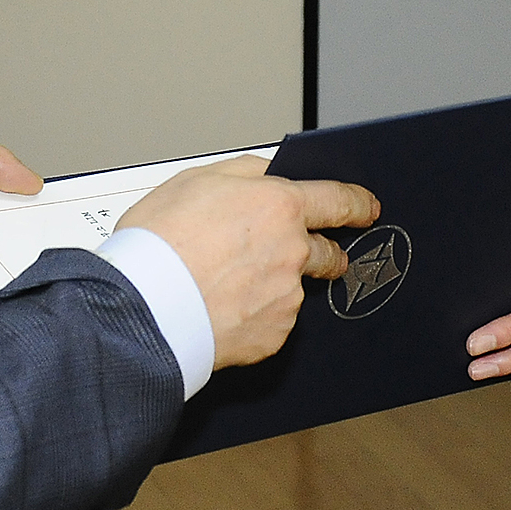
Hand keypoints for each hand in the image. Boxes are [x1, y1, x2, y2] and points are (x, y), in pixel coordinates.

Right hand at [120, 157, 380, 368]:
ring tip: (227, 285)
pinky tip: (224, 309)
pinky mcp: (274, 336)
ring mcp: (286, 298)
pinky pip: (273, 322)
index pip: (338, 201)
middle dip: (322, 252)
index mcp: (279, 207)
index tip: (366, 208)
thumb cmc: (159, 243)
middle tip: (291, 255)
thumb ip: (243, 173)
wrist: (144, 308)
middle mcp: (293, 253)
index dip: (357, 203)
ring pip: (294, 288)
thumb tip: (266, 174)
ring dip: (275, 285)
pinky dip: (256, 316)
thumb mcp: (195, 180)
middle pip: (327, 252)